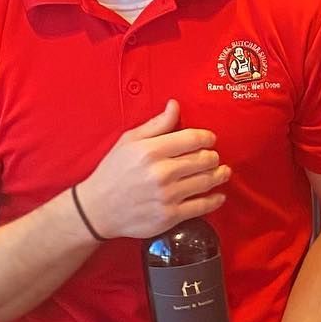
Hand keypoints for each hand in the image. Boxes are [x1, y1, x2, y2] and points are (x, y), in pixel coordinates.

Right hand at [78, 99, 230, 239]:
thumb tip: (175, 105)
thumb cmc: (113, 172)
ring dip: (219, 175)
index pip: (193, 139)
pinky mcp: (170, 216)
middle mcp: (161, 172)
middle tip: (214, 157)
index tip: (210, 139)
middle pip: (204, 160)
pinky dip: (215, 200)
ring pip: (207, 182)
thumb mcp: (129, 141)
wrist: (98, 209)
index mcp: (151, 151)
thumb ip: (157, 124)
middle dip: (213, 157)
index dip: (207, 137)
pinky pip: (202, 206)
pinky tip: (218, 195)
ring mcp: (167, 196)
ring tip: (222, 172)